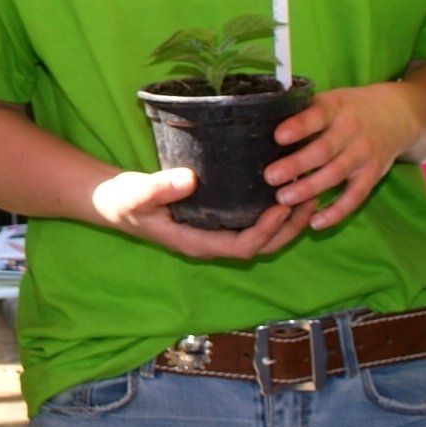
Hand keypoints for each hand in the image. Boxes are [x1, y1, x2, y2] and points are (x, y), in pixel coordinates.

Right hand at [91, 166, 302, 259]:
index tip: (282, 206)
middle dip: (289, 228)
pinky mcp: (216, 219)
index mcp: (197, 243)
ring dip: (288, 221)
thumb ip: (159, 188)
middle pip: (262, 246)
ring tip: (310, 193)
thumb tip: (190, 180)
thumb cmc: (123, 200)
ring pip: (262, 236)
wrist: (114, 201)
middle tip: (311, 198)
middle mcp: (211, 242)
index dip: (266, 231)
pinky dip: (273, 211)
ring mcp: (215, 232)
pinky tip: (284, 188)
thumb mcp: (136, 193)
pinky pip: (252, 221)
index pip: (242, 246)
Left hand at [264, 84, 418, 229]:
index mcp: (336, 107)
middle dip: (297, 164)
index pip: (318, 115)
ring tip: (283, 199)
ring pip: (336, 174)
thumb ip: (303, 113)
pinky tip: (315, 223)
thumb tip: (260, 128)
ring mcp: (364, 154)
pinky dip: (336, 212)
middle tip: (270, 177)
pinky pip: (355, 196)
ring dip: (310, 188)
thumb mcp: (330, 101)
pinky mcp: (372, 175)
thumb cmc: (347, 110)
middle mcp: (352, 130)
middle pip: (324, 150)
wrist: (396, 115)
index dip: (299, 126)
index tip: (278, 136)